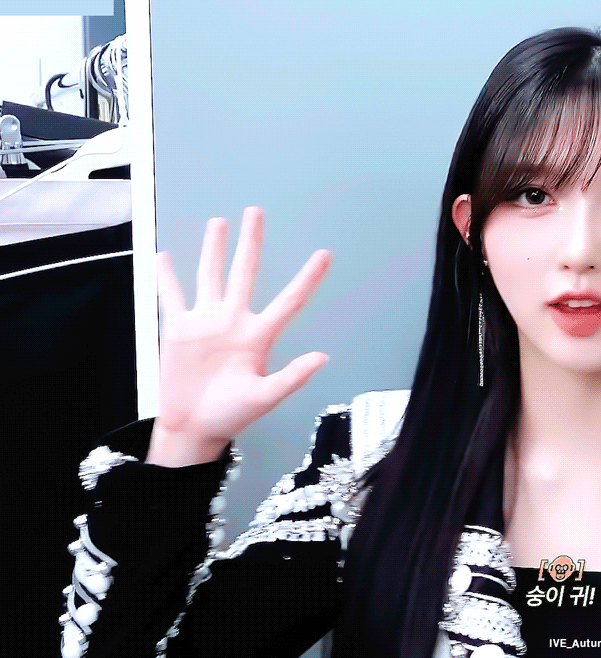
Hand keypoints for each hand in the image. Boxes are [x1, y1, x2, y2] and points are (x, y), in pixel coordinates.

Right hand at [148, 207, 331, 466]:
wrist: (193, 427)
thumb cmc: (231, 414)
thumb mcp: (265, 397)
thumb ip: (292, 377)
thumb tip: (323, 357)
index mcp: (260, 335)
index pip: (289, 300)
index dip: (307, 278)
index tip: (325, 255)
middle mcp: (234, 320)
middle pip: (245, 272)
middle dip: (251, 243)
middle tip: (256, 212)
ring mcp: (206, 322)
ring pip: (210, 275)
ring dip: (214, 249)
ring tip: (219, 222)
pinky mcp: (178, 328)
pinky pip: (171, 296)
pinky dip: (166, 277)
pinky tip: (165, 256)